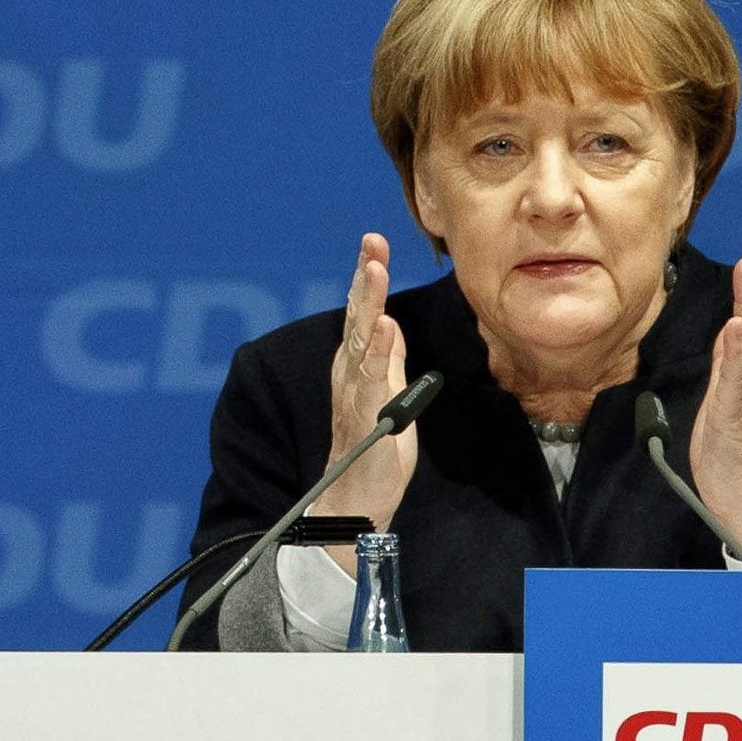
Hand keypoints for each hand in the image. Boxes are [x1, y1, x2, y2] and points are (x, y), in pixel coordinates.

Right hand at [311, 233, 417, 572]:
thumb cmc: (374, 449)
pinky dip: (378, 349)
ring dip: (368, 302)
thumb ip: (388, 360)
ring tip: (375, 270)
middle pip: (358, 315)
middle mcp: (350, 371)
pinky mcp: (364, 413)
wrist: (357, 498)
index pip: (364, 312)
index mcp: (358, 364)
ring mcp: (355, 391)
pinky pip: (371, 376)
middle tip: (371, 242)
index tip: (375, 243)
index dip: (368, 276)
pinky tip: (384, 325)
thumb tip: (391, 325)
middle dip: (365, 276)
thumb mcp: (388, 394)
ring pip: (361, 338)